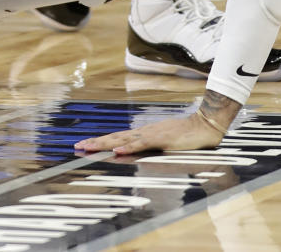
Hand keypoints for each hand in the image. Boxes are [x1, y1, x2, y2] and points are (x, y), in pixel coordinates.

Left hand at [74, 110, 224, 155]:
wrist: (204, 126)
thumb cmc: (186, 136)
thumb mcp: (164, 144)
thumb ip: (151, 148)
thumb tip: (136, 154)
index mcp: (143, 134)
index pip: (117, 137)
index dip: (100, 141)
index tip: (84, 145)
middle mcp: (144, 132)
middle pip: (115, 137)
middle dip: (96, 142)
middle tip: (77, 146)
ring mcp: (152, 134)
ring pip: (124, 139)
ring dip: (105, 143)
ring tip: (89, 147)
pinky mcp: (162, 139)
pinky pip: (142, 144)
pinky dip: (129, 147)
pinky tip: (118, 150)